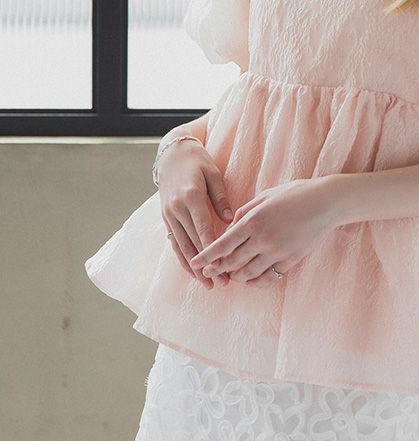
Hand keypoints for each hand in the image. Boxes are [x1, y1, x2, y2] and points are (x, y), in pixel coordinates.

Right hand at [156, 137, 233, 289]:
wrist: (172, 156)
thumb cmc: (198, 162)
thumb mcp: (213, 174)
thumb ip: (220, 197)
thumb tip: (231, 220)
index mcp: (191, 196)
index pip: (203, 228)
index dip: (212, 249)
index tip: (223, 266)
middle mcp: (177, 208)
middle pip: (193, 242)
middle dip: (207, 265)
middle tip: (221, 282)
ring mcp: (169, 215)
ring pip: (181, 247)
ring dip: (194, 268)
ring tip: (208, 284)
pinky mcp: (166, 219)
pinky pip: (174, 243)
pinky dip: (182, 259)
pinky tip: (192, 273)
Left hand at [189, 177, 335, 283]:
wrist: (326, 202)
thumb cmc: (295, 194)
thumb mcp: (266, 196)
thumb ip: (245, 211)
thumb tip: (231, 227)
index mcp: (253, 220)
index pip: (222, 244)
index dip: (206, 256)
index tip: (196, 264)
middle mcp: (262, 238)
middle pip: (232, 262)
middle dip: (218, 269)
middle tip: (209, 273)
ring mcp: (277, 251)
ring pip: (248, 273)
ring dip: (237, 277)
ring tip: (232, 276)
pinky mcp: (290, 260)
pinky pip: (268, 277)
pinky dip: (257, 281)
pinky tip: (252, 279)